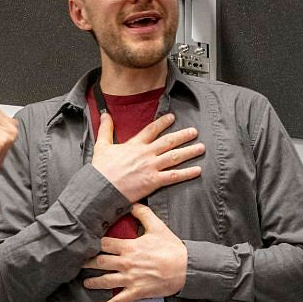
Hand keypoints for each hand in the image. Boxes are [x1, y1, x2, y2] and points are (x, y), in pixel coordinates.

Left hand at [81, 204, 187, 301]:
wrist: (185, 267)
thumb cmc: (172, 248)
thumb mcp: (158, 227)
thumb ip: (143, 214)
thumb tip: (133, 203)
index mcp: (129, 247)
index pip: (104, 244)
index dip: (93, 244)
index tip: (85, 244)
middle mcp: (126, 263)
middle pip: (100, 262)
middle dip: (87, 263)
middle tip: (79, 263)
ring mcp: (130, 279)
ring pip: (105, 281)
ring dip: (93, 282)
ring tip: (86, 283)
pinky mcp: (136, 291)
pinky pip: (119, 300)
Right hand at [90, 111, 204, 201]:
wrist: (101, 187)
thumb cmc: (100, 169)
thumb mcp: (102, 145)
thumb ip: (106, 129)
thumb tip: (105, 114)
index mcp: (134, 144)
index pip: (152, 129)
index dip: (163, 122)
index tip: (172, 118)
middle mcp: (146, 153)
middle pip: (168, 141)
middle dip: (183, 135)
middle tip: (194, 131)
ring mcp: (151, 167)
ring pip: (175, 157)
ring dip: (189, 151)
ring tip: (201, 148)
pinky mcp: (153, 181)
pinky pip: (174, 176)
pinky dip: (187, 173)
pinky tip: (197, 170)